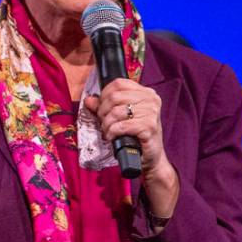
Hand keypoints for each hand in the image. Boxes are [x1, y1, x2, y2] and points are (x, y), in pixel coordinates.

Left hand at [84, 78, 179, 216]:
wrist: (151, 157)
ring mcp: (151, 113)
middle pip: (115, 97)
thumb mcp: (121, 117)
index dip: (104, 94)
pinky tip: (112, 137)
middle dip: (103, 111)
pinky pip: (121, 126)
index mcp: (146, 93)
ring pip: (116, 112)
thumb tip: (89, 100)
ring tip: (108, 131)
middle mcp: (151, 100)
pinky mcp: (149, 127)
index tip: (101, 107)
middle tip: (103, 122)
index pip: (118, 83)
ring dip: (106, 124)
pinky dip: (112, 132)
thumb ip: (105, 106)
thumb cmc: (136, 136)